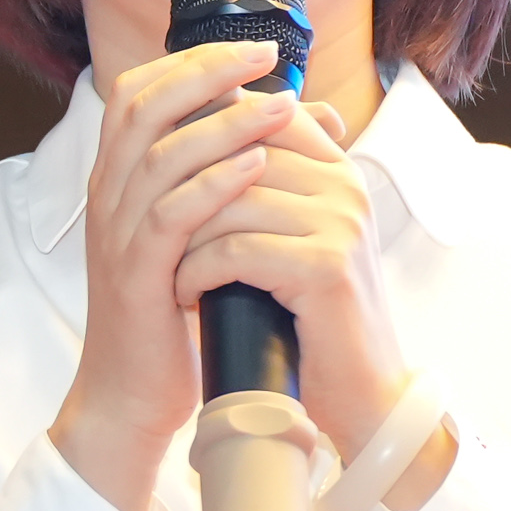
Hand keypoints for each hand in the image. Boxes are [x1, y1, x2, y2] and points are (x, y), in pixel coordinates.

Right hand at [48, 40, 357, 510]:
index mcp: (118, 180)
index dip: (190, 62)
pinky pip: (171, 215)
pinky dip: (215, 184)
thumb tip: (309, 111)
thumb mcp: (207, 229)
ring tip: (280, 108)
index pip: (138, 93)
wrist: (133, 395)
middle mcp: (108, 197)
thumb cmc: (174, 312)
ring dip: (225, 124)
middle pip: (143, 105)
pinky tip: (256, 168)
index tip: (250, 49)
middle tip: (263, 58)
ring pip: (162, 155)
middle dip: (206, 73)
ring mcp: (117, 235)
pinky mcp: (136, 275)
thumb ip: (240, 169)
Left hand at [167, 100, 415, 456]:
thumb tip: (198, 146)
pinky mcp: (326, 266)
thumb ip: (262, 193)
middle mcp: (345, 186)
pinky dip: (197, 272)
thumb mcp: (288, 243)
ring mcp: (340, 223)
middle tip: (151, 229)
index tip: (158, 178)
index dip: (202, 140)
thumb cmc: (312, 320)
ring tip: (166, 267)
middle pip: (238, 154)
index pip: (262, 118)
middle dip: (184, 193)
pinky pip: (236, 250)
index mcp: (337, 171)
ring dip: (183, 238)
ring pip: (230, 201)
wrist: (359, 393)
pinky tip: (185, 293)